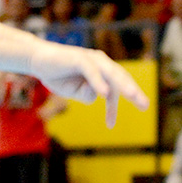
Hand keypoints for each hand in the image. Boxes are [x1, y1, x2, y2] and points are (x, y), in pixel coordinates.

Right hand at [29, 43, 148, 126]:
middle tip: (144, 105)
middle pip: (120, 78)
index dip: (113, 108)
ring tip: (132, 96)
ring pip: (110, 72)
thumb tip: (99, 95)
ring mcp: (91, 59)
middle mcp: (100, 63)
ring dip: (122, 84)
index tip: (110, 125)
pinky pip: (92, 70)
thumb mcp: (73, 91)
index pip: (115, 89)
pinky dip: (99, 81)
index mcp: (102, 71)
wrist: (37, 59)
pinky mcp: (80, 57)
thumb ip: (86, 95)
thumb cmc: (57, 74)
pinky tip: (104, 93)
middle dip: (133, 92)